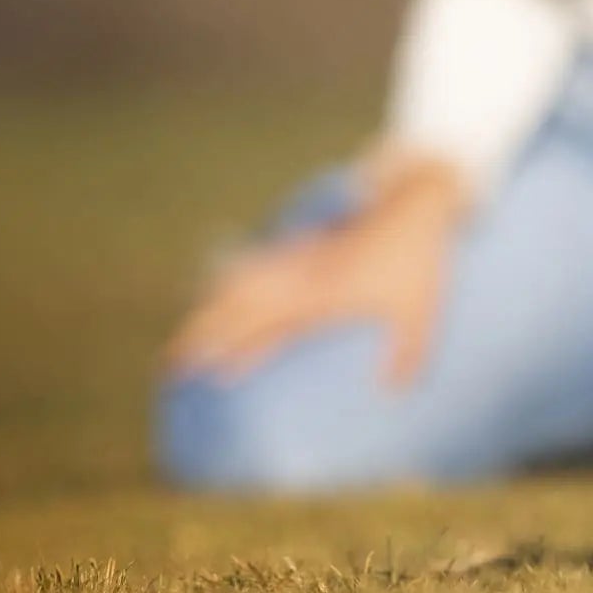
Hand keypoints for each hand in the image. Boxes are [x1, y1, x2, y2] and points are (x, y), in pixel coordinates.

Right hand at [165, 149, 468, 386]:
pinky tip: (227, 291)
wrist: (416, 199)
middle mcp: (301, 277)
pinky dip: (237, 283)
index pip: (264, 327)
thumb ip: (407, 353)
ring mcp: (301, 260)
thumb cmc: (419, 256)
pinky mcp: (309, 248)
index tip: (204, 370)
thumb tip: (393, 393)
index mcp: (320, 294)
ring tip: (188, 333)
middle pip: (238, 307)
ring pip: (243, 286)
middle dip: (203, 334)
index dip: (232, 350)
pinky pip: (261, 269)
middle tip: (172, 362)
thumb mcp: (420, 309)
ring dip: (213, 308)